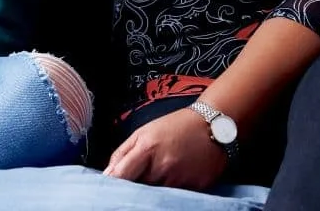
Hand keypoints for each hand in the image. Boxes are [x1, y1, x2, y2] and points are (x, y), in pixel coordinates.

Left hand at [103, 108, 226, 188]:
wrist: (212, 125)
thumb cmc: (175, 126)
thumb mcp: (143, 132)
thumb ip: (122, 153)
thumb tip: (107, 175)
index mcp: (147, 149)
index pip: (122, 175)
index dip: (114, 183)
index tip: (111, 187)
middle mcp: (163, 166)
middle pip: (139, 187)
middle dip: (137, 183)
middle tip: (144, 172)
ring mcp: (180, 179)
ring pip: (158, 192)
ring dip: (156, 185)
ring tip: (165, 169)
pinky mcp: (196, 187)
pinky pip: (177, 194)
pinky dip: (174, 187)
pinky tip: (179, 173)